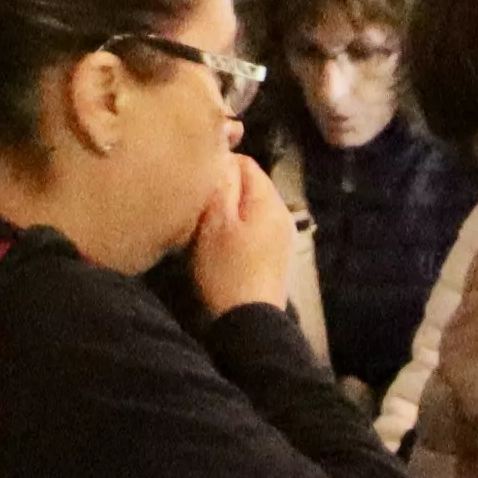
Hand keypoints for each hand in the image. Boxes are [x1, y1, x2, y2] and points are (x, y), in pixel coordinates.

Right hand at [184, 154, 298, 323]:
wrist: (248, 323)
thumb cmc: (226, 270)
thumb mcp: (215, 222)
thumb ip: (221, 184)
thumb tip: (221, 154)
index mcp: (269, 201)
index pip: (246, 162)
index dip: (218, 164)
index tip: (195, 179)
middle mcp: (282, 214)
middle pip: (249, 185)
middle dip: (223, 188)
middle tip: (195, 202)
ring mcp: (281, 237)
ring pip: (250, 208)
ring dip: (228, 210)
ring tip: (204, 223)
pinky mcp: (274, 257)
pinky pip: (253, 229)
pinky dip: (235, 229)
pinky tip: (219, 244)